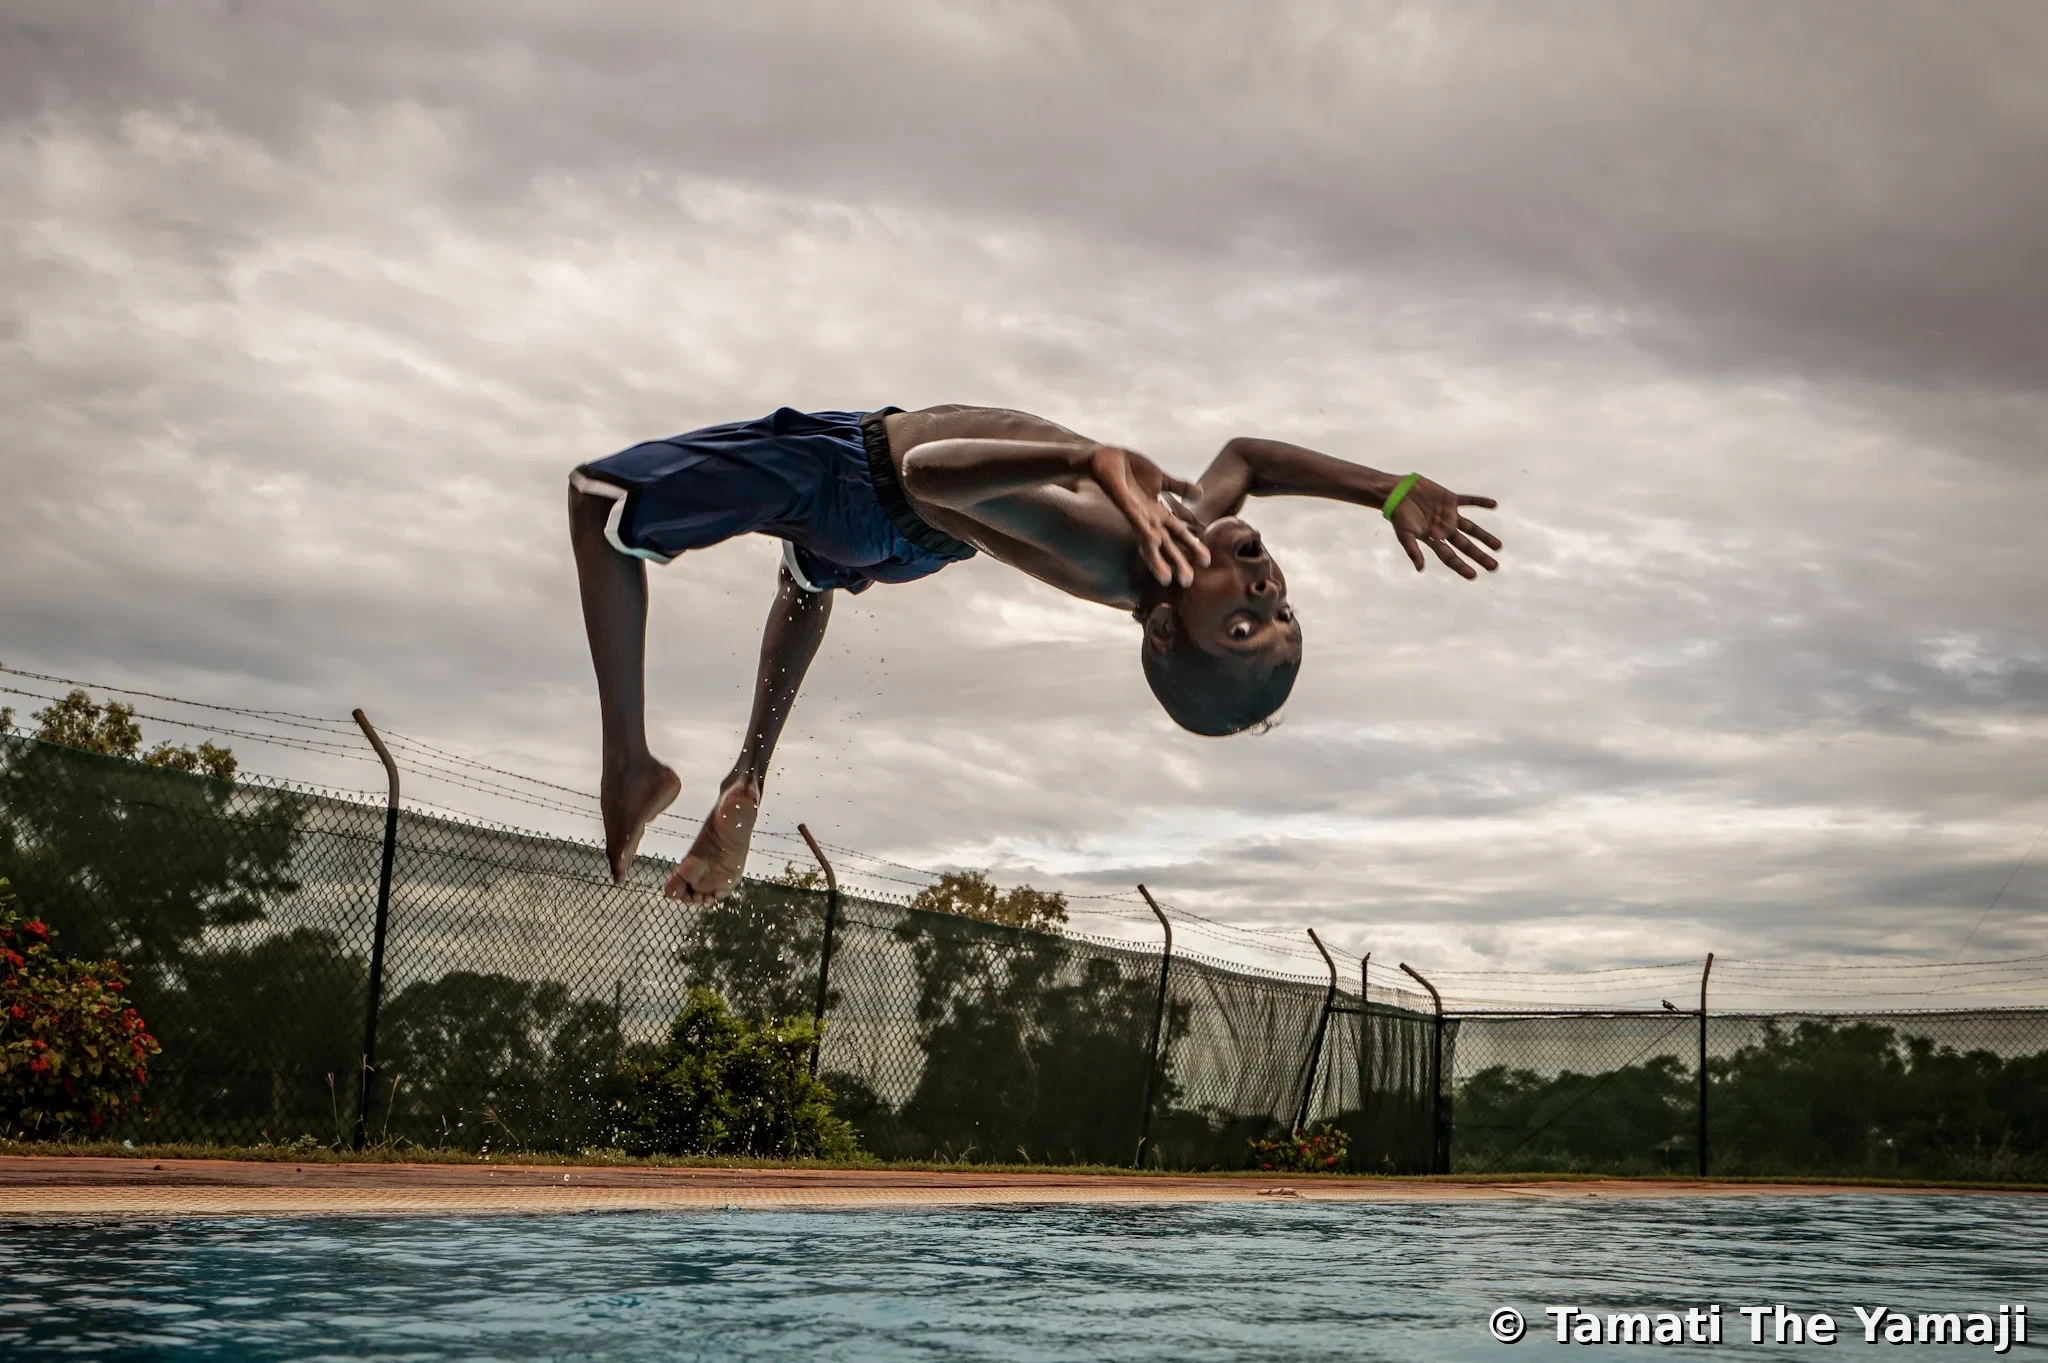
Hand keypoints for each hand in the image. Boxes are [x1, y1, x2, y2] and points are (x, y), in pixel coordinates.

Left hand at [1088, 445, 1210, 586]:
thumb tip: (1201, 493)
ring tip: (1166, 576)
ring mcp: (1135, 512)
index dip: (1192, 546)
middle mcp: (1147, 518)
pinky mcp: (1122, 501)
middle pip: (1166, 544)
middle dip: (1177, 562)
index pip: (1178, 534)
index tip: (1206, 562)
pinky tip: (1154, 539)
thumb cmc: (1131, 471)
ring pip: (1149, 539)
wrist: (1107, 456)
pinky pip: (1135, 517)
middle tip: (1188, 581)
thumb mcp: (1161, 479)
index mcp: (1157, 514)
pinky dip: (1145, 529)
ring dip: (1157, 557)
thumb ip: (1180, 488)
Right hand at [1388, 477, 1501, 578]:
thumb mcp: (1404, 535)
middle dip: (1479, 556)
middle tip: (1494, 567)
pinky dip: (1480, 502)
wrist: (1396, 492)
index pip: (1450, 557)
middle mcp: (1444, 529)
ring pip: (1471, 528)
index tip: (1473, 576)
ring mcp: (1449, 515)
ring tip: (1498, 546)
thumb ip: (1413, 551)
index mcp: (1434, 539)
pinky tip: (1494, 505)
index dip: (1461, 567)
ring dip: (1485, 536)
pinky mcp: (1450, 500)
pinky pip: (1469, 501)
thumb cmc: (1398, 515)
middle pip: (1466, 546)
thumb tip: (1420, 569)